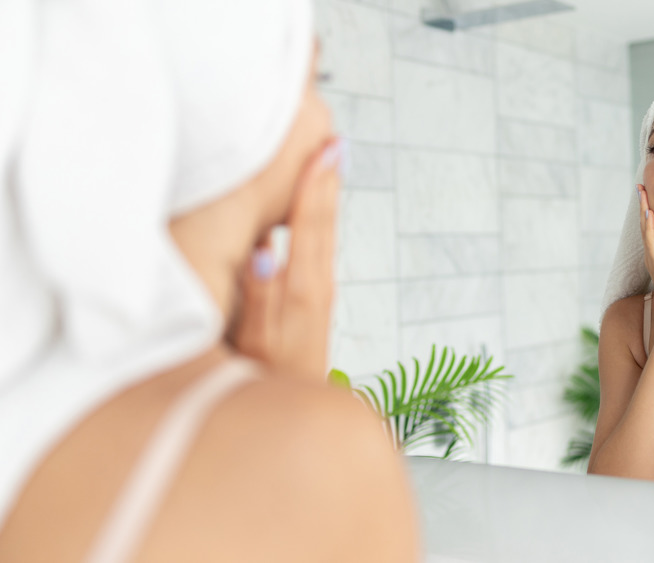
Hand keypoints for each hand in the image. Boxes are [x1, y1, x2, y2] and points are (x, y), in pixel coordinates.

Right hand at [232, 138, 341, 378]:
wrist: (292, 412)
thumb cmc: (265, 381)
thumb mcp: (256, 341)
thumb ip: (260, 296)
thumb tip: (265, 248)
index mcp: (303, 289)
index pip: (309, 226)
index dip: (315, 186)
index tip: (324, 148)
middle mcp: (317, 286)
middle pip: (324, 223)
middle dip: (327, 181)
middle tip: (332, 139)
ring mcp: (319, 293)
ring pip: (324, 234)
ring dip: (326, 196)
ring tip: (328, 161)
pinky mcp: (314, 301)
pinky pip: (318, 248)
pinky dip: (318, 221)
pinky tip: (312, 211)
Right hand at [637, 184, 653, 319]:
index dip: (653, 210)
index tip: (652, 194)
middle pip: (647, 225)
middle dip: (643, 205)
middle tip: (640, 186)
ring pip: (646, 229)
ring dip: (643, 210)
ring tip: (640, 193)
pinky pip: (651, 242)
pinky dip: (649, 227)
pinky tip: (648, 214)